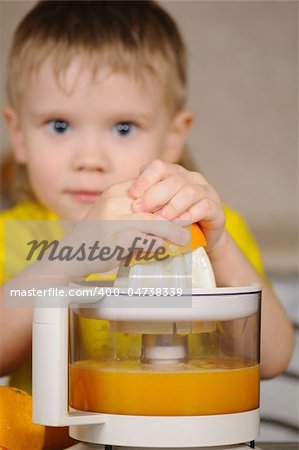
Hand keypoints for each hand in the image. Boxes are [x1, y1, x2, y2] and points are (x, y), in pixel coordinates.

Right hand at [64, 179, 189, 274]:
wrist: (72, 253)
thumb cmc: (96, 234)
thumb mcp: (113, 211)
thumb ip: (134, 205)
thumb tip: (164, 207)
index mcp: (117, 191)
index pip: (152, 187)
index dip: (172, 197)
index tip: (186, 207)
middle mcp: (115, 202)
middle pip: (157, 204)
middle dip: (177, 214)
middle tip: (191, 222)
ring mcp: (113, 221)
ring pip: (154, 222)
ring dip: (173, 232)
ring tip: (185, 239)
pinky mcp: (113, 241)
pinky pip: (143, 241)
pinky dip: (157, 245)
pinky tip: (164, 249)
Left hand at [128, 160, 225, 250]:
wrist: (200, 239)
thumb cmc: (172, 223)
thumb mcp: (155, 211)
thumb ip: (144, 204)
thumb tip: (124, 204)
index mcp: (172, 173)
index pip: (157, 167)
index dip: (144, 179)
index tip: (132, 196)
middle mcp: (190, 178)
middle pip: (172, 180)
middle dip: (154, 195)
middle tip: (140, 210)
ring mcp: (205, 191)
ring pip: (189, 191)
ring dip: (172, 206)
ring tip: (159, 220)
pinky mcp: (216, 208)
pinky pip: (204, 206)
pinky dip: (189, 215)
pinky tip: (178, 225)